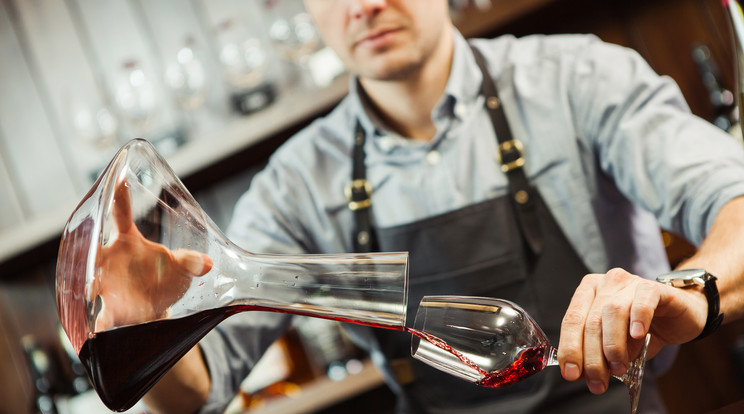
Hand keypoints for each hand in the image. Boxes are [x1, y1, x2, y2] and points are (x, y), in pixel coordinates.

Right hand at [91, 178, 212, 330]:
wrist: (158, 311)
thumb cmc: (164, 279)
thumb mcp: (181, 268)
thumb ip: (191, 263)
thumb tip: (207, 263)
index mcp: (127, 243)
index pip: (120, 215)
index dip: (119, 197)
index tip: (119, 178)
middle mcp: (110, 261)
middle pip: (91, 249)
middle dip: (86, 247)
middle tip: (85, 244)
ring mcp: (106, 286)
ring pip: (89, 282)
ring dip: (89, 285)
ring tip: (91, 290)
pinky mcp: (109, 312)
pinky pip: (100, 318)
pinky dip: (99, 325)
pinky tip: (98, 331)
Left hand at [556, 267, 706, 393]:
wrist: (680, 318)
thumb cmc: (643, 331)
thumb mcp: (617, 346)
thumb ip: (597, 355)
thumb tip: (579, 374)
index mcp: (588, 293)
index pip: (571, 321)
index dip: (569, 348)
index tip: (570, 373)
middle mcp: (605, 284)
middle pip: (591, 320)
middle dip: (591, 356)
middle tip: (597, 381)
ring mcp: (629, 283)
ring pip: (612, 312)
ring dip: (613, 345)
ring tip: (618, 367)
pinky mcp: (655, 287)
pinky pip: (643, 300)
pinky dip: (638, 318)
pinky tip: (638, 335)